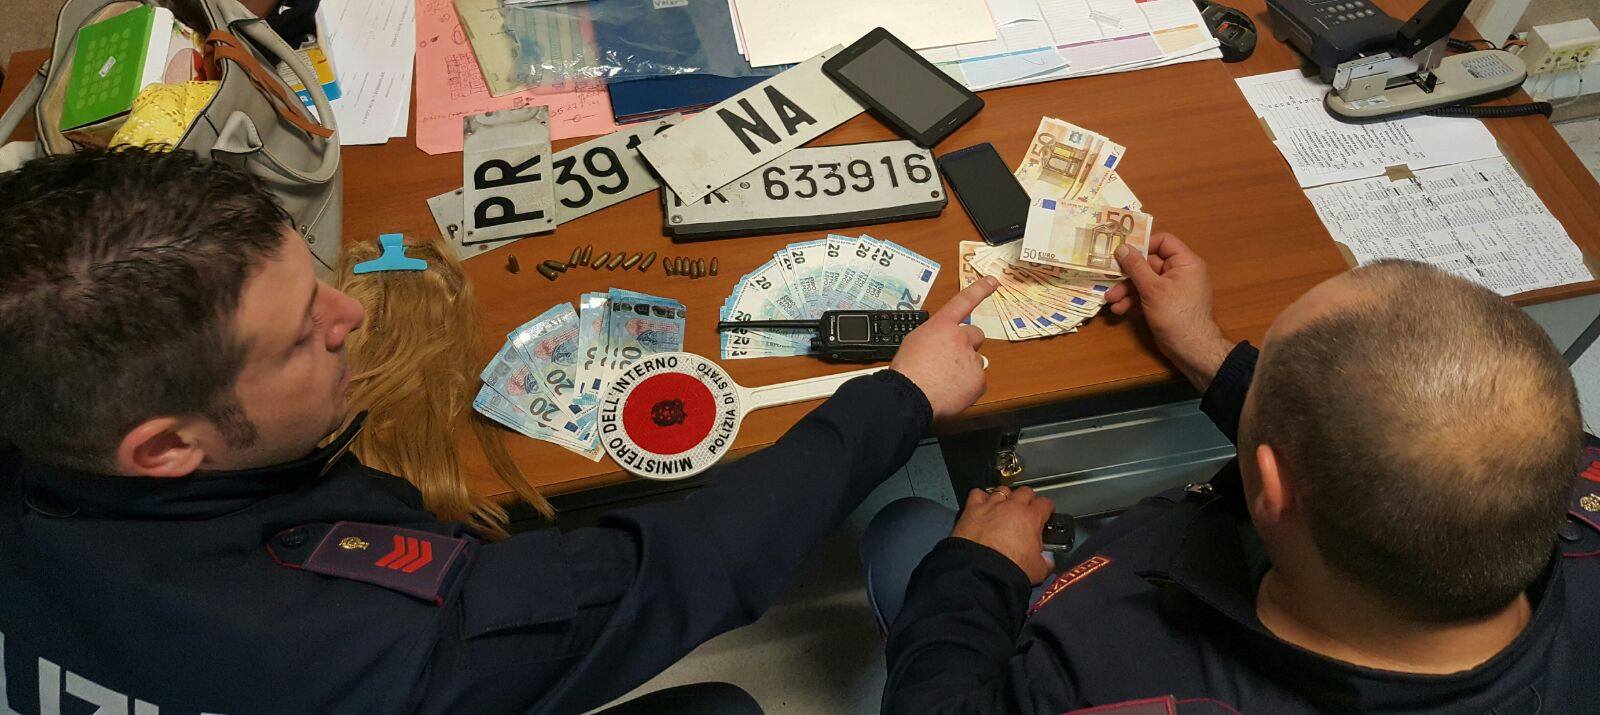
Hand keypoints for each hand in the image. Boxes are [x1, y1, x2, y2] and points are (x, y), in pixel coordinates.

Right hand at [892, 278, 995, 419]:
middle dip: (967, 344)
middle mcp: (960, 338)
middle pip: (975, 335)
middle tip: (951, 359)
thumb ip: (935, 337)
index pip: (964, 301)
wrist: (910, 396)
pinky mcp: (979, 380)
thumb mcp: (914, 341)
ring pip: (975, 360)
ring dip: (965, 367)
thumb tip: (943, 344)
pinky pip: (977, 380)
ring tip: (945, 380)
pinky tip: (952, 390)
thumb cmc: (907, 371)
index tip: (992, 281)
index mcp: (942, 326)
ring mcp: (972, 359)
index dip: (980, 289)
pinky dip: (968, 386)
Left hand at [951, 486, 1055, 584]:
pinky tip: (982, 506)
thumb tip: (1047, 560)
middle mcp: (1012, 506)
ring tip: (1004, 507)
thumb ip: (1046, 561)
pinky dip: (980, 498)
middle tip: (1026, 509)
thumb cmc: (1011, 569)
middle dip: (1027, 499)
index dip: (1047, 508)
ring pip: (1002, 490)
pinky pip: (977, 494)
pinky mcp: (972, 509)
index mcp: (1031, 518)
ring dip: (1005, 497)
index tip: (1046, 513)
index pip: (1045, 503)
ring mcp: (991, 505)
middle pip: (1024, 492)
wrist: (981, 572)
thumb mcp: (1038, 570)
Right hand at [1102, 233, 1233, 390]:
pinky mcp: (1165, 303)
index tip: (1123, 252)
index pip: (1164, 242)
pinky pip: (1147, 295)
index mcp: (1185, 262)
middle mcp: (1180, 272)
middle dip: (1128, 274)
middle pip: (1149, 263)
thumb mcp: (1152, 288)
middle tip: (1109, 279)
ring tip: (1110, 300)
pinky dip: (1134, 300)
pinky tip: (1120, 309)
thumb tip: (1122, 247)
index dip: (1143, 244)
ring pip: (1145, 281)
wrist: (1190, 348)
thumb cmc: (1175, 313)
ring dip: (1126, 290)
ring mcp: (1172, 288)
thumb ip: (1136, 266)